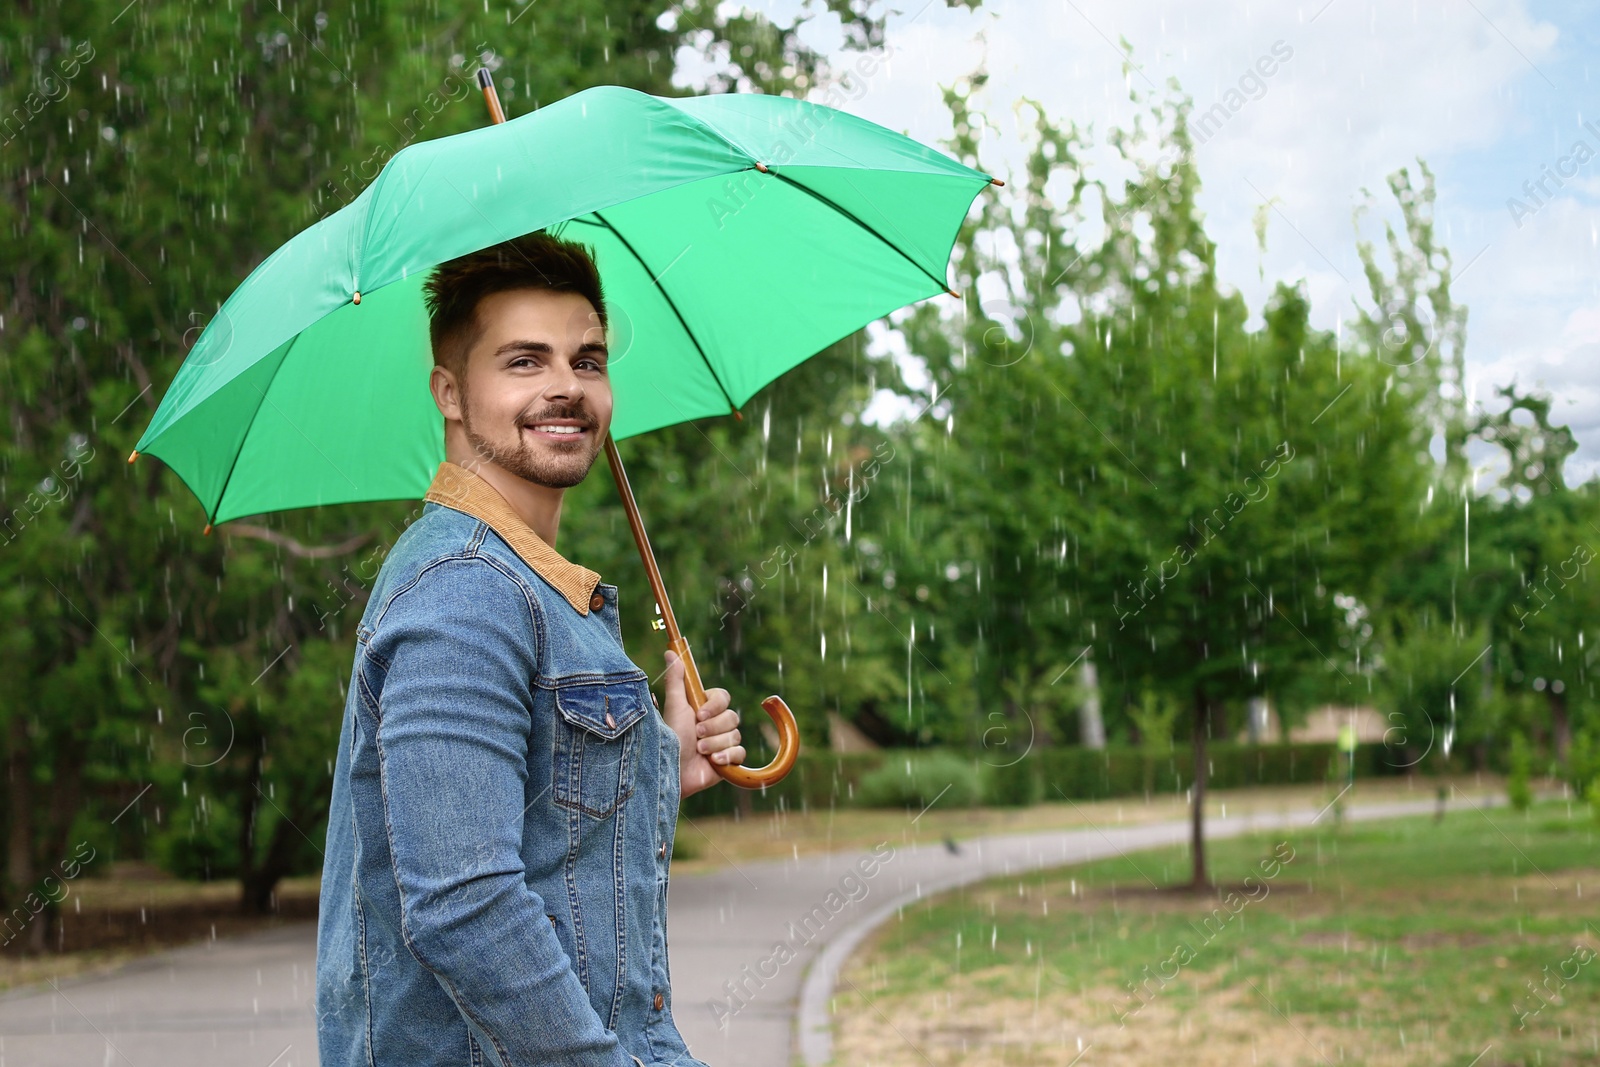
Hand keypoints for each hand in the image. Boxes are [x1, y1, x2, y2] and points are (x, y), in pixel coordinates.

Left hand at [660, 649, 744, 797]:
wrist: (673, 773)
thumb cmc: (671, 739)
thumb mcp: (675, 707)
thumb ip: (676, 680)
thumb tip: (670, 652)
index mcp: (704, 709)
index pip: (723, 697)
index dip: (714, 706)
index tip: (699, 714)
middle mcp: (715, 724)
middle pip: (732, 716)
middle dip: (713, 728)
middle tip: (696, 735)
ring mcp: (723, 742)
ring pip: (735, 735)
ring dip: (715, 744)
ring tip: (699, 751)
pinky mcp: (730, 761)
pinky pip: (741, 753)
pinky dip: (727, 757)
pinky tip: (713, 762)